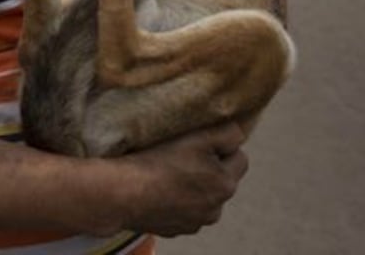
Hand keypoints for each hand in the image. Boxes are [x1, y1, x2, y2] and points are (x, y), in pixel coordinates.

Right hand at [121, 122, 249, 236]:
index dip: (222, 146)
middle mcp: (215, 210)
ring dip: (194, 186)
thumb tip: (239, 133)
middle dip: (209, 167)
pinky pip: (184, 211)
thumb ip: (228, 133)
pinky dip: (177, 201)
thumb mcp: (198, 136)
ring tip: (168, 172)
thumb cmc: (160, 160)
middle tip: (184, 155)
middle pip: (221, 180)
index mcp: (225, 185)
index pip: (240, 158)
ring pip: (203, 197)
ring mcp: (195, 223)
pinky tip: (160, 189)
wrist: (124, 192)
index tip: (200, 141)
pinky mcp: (175, 230)